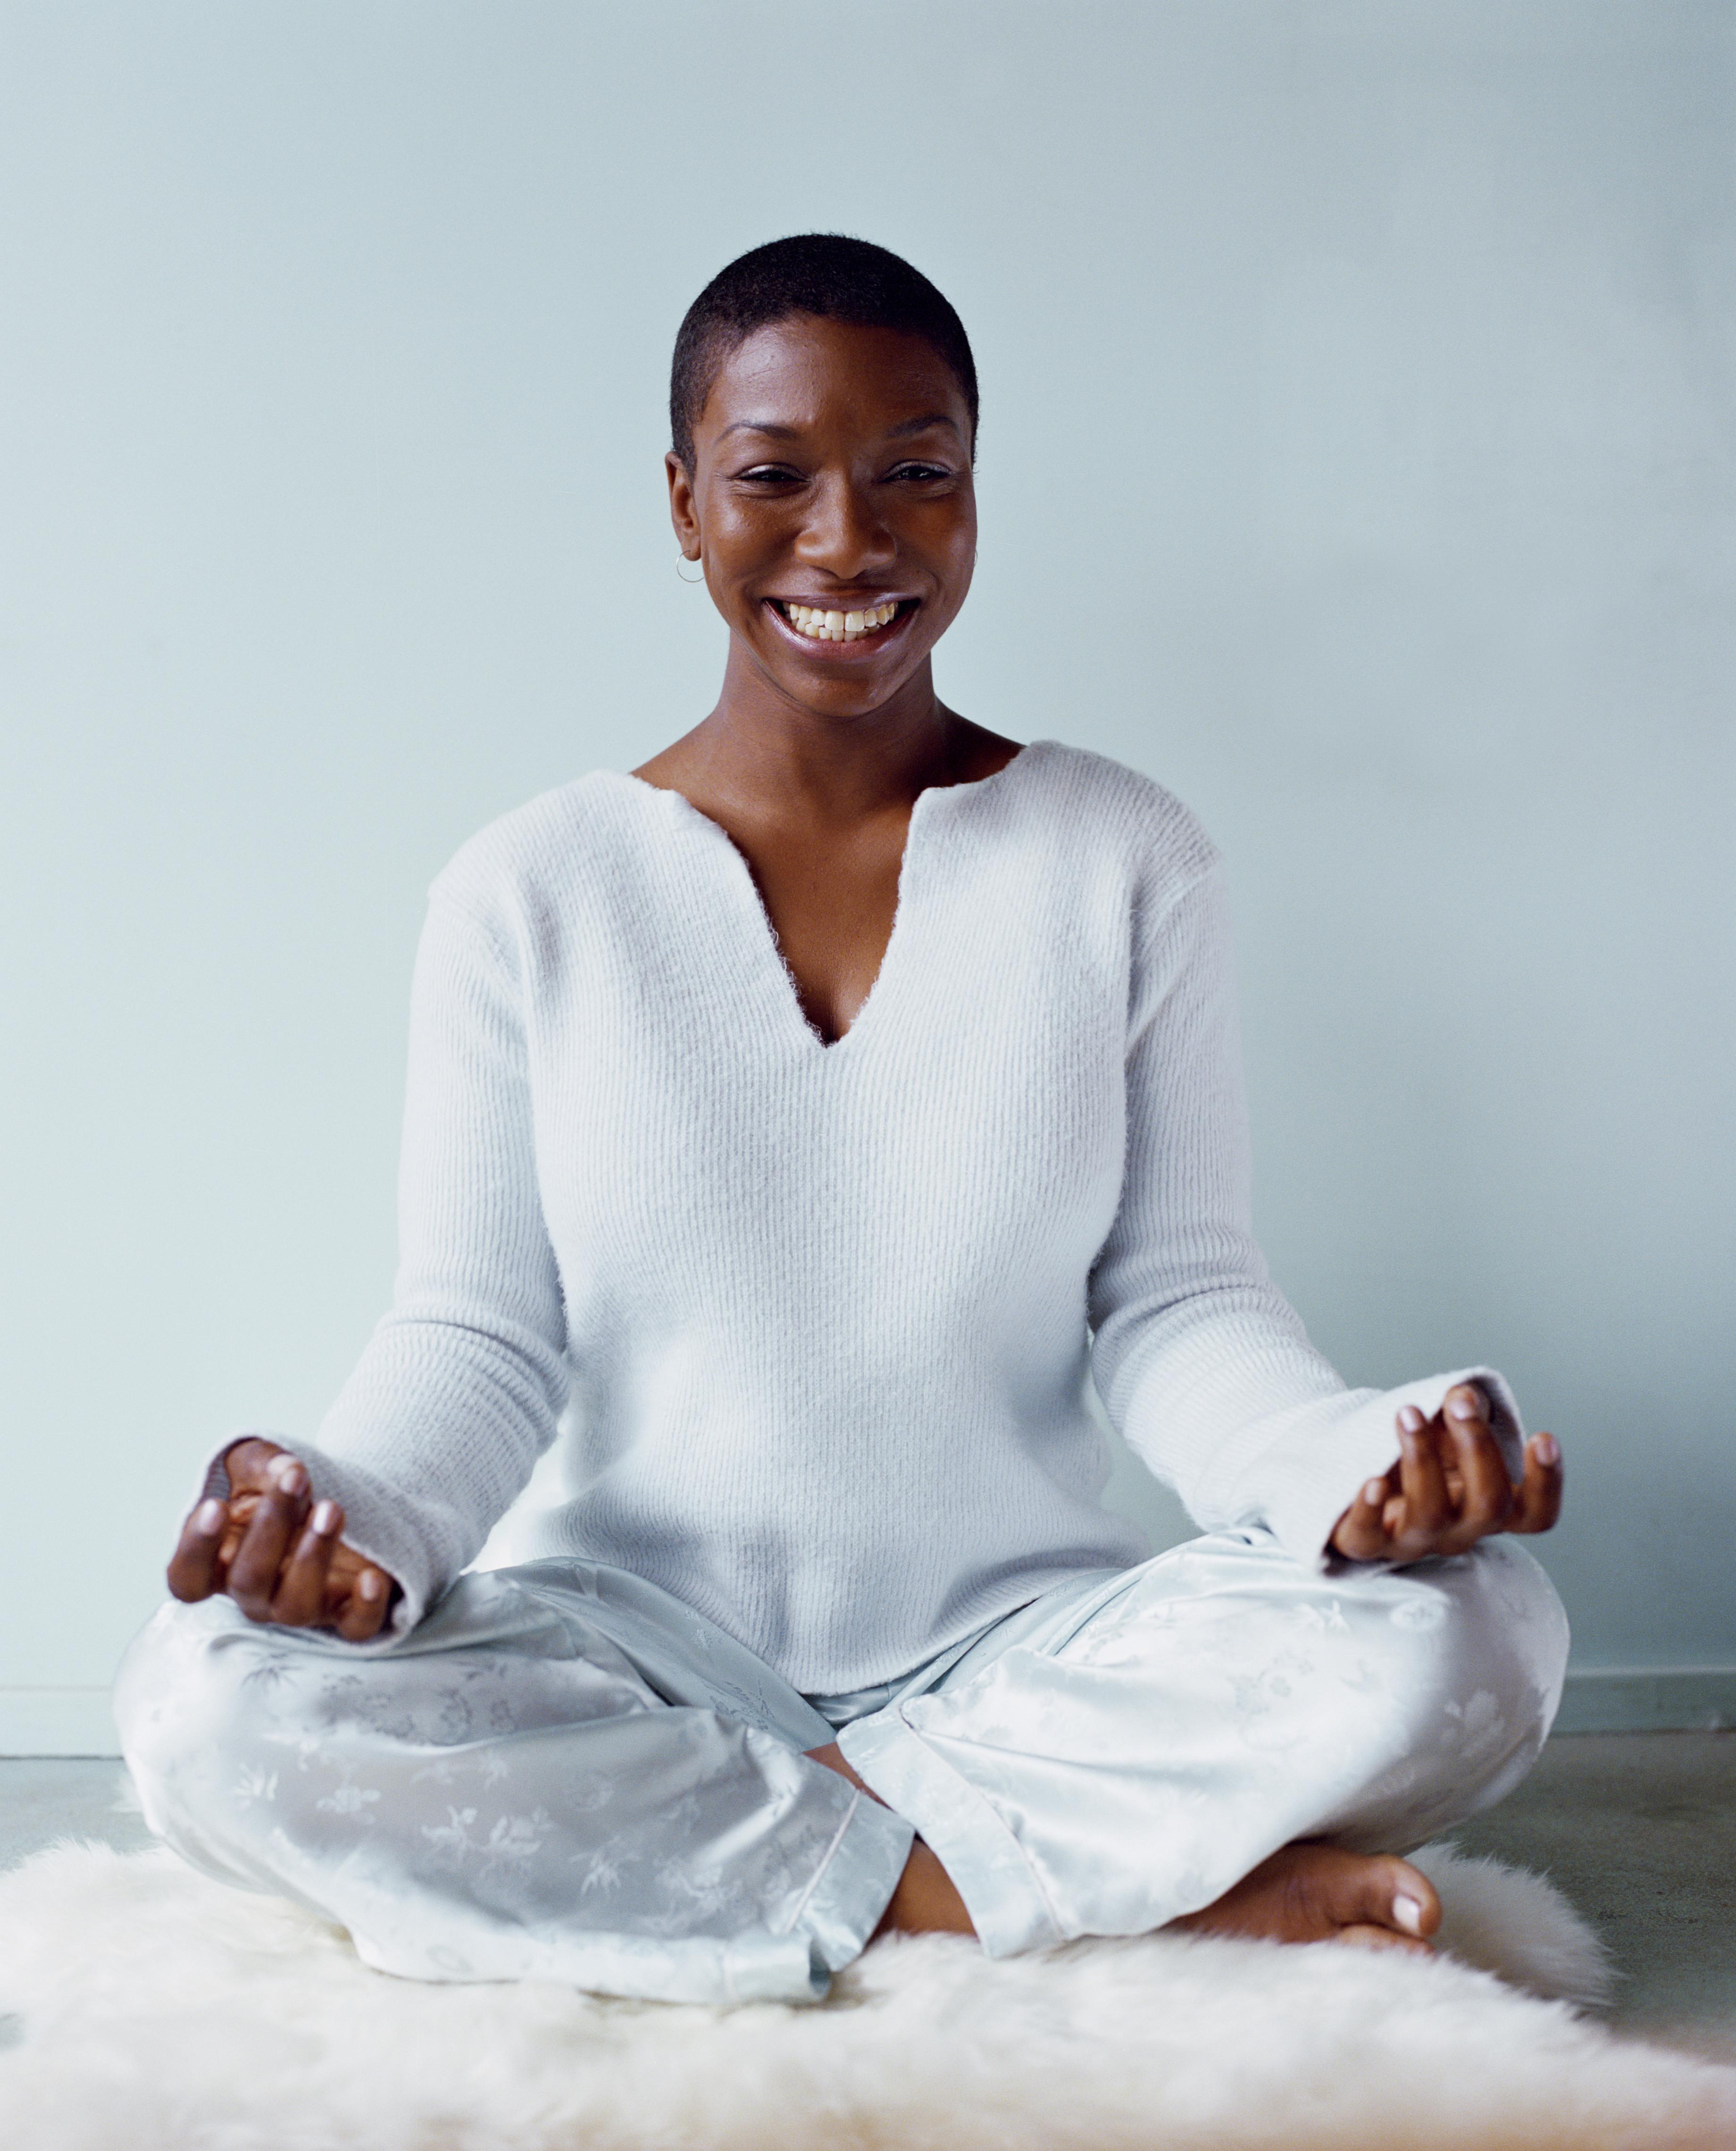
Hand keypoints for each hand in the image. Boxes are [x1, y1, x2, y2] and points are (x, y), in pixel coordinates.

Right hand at [166, 1437, 397, 1640]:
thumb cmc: (284, 1492)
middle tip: (296, 1479)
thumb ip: (262, 1463)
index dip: (195, 1550)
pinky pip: (355, 1628)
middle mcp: (256, 1594)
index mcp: (221, 1563)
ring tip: (332, 1509)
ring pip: (296, 1605)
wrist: (338, 1503)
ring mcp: (301, 1607)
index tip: (215, 1506)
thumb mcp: (262, 1466)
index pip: (188, 1579)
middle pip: (247, 1581)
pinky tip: (372, 1576)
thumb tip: (286, 1470)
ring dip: (313, 1555)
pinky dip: (366, 1607)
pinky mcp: (347, 1610)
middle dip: (270, 1528)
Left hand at [1330, 1383, 1562, 1564]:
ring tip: (1408, 1413)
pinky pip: (1367, 1538)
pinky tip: (1372, 1481)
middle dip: (1478, 1448)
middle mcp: (1457, 1531)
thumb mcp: (1445, 1435)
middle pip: (1488, 1506)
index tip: (1544, 1437)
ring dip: (1423, 1459)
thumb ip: (1461, 1414)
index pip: (1535, 1514)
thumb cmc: (1413, 1462)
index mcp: (1487, 1508)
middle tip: (1459, 1402)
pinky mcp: (1365, 1544)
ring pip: (1430, 1515)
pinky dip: (1370, 1509)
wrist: (1352, 1486)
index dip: (1546, 1484)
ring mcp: (1412, 1540)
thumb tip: (1463, 1394)